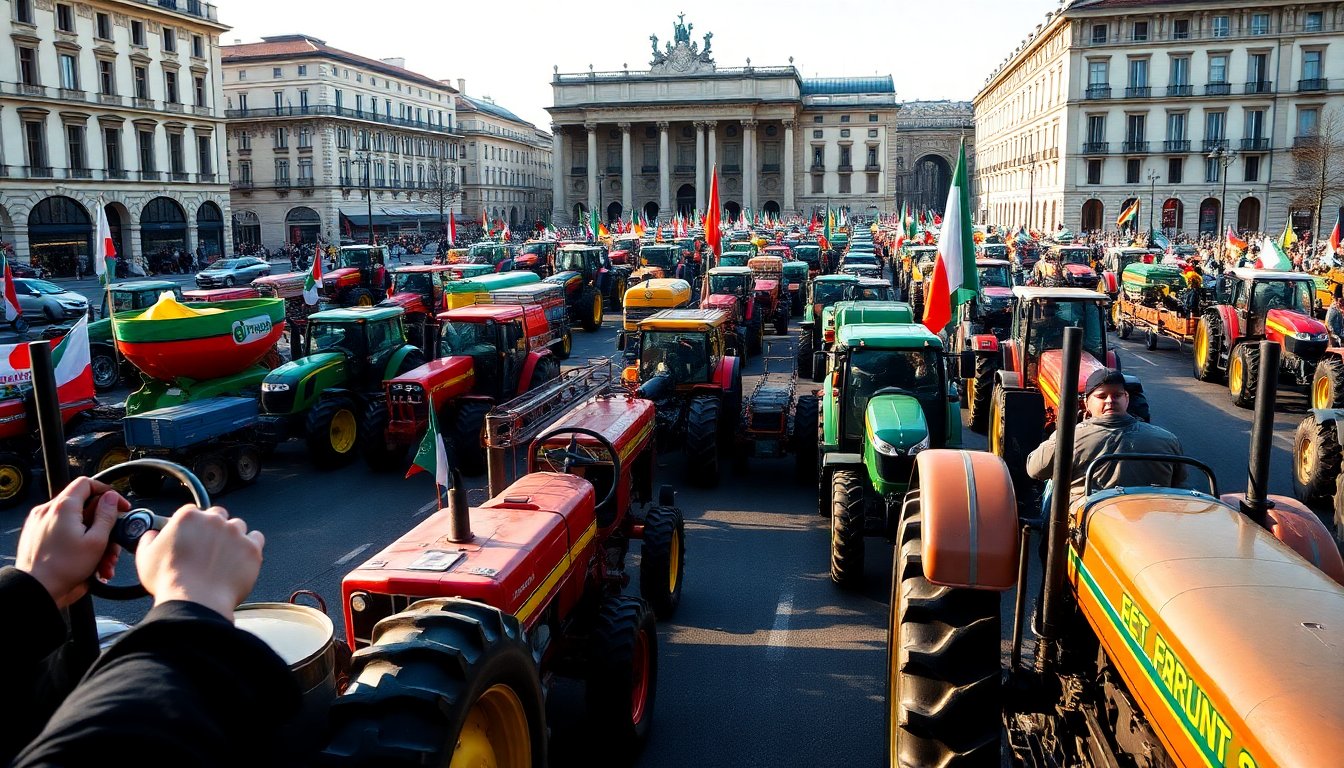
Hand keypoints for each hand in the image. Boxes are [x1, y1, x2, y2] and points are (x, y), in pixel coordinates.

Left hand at [16, 478, 127, 608]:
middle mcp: (49, 512)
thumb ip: (107, 515)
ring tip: (104, 560)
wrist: (36, 590)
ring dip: (94, 539)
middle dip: (104, 524)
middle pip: (84, 507)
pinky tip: (91, 563)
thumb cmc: (63, 568)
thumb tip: (111, 498)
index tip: (118, 505)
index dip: (107, 491)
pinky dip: (79, 544)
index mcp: (63, 507)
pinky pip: (64, 534)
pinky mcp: (39, 537)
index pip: (87, 483)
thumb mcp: (97, 541)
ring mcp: (41, 525)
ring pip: (76, 523)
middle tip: (114, 539)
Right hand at [136, 506, 264, 621]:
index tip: (192, 537)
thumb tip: (153, 534)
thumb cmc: (169, 581)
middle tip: (208, 548)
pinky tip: (241, 558)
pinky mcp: (252, 548)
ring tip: (224, 557)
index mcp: (188, 517)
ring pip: (238, 526)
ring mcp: (236, 533)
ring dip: (233, 537)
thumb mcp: (146, 557)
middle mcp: (214, 520)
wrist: (195, 602)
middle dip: (214, 529)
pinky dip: (250, 546)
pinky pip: (257, 539)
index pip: (193, 512)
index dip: (192, 526)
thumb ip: (149, 539)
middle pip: (218, 516)